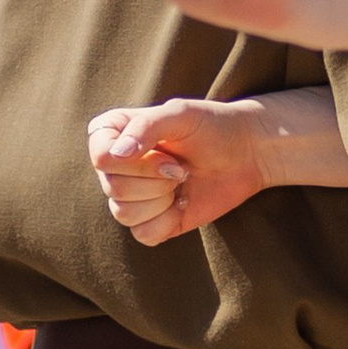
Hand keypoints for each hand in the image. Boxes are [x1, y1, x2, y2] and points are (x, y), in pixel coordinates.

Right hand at [89, 99, 275, 244]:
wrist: (246, 153)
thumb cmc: (212, 126)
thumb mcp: (180, 114)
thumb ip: (145, 127)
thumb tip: (116, 155)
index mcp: (113, 133)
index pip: (101, 157)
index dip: (137, 162)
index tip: (168, 151)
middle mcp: (115, 166)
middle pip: (113, 187)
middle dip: (156, 179)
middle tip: (181, 167)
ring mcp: (131, 195)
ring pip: (123, 213)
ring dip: (162, 199)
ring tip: (181, 181)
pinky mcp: (150, 221)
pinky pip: (143, 234)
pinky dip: (167, 222)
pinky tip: (182, 202)